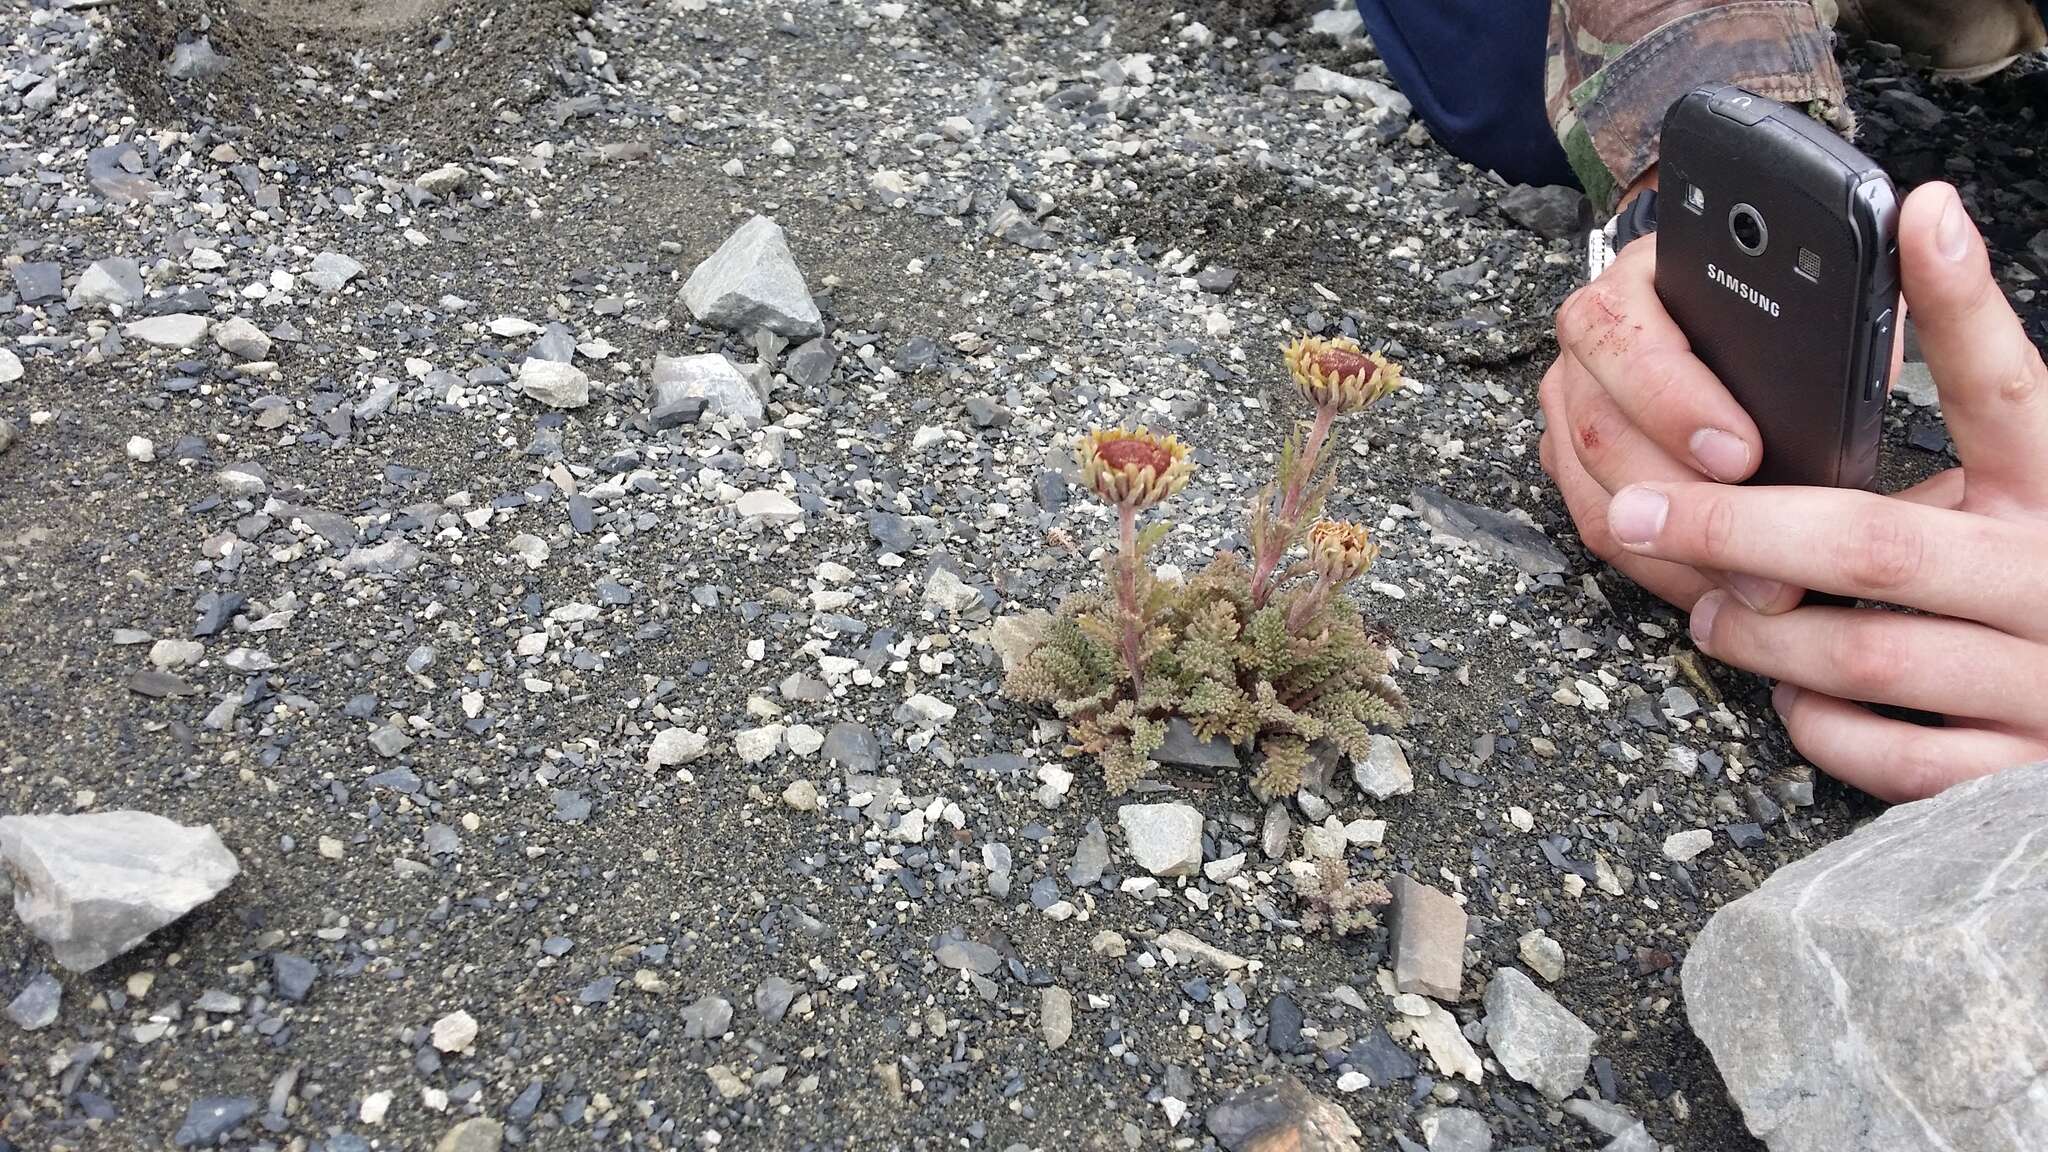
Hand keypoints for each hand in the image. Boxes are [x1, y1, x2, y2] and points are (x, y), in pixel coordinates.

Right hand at [1539, 203, 1802, 614]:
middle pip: (1600, 427)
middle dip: (1683, 494)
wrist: (1745, 315)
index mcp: (1642, 280)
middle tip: (1761, 532)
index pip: (1626, 333)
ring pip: (1594, 490)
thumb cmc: (1787, 305)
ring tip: (1759, 581)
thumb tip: (1864, 373)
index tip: (1743, 451)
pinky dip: (1665, 566)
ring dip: (1676, 548)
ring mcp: (1575, 406)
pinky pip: (1600, 529)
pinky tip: (1725, 584)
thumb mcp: (1821, 292)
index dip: (1676, 399)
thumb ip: (1835, 318)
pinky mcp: (1577, 464)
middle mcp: (1592, 342)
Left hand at [1598, 183, 2047, 800]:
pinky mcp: (2016, 773)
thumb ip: (1967, 459)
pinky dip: (1821, 723)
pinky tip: (1791, 695)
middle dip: (1740, 527)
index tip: (1918, 213)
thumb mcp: (2028, 504)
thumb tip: (1849, 366)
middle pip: (1875, 543)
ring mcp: (2042, 685)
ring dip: (1760, 634)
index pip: (2011, 388)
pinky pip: (1891, 756)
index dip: (1963, 302)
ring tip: (1709, 607)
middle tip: (1644, 508)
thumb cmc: (2047, 593)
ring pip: (1864, 657)